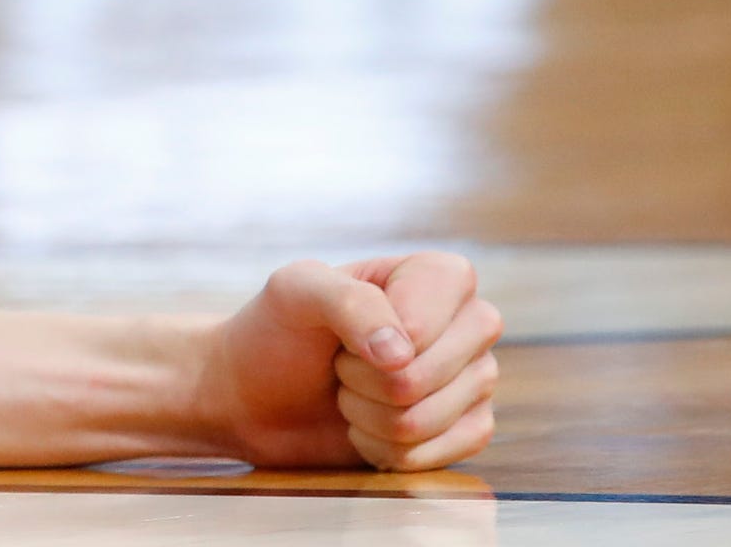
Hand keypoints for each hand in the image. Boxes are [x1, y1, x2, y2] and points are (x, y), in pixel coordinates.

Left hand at [196, 254, 502, 472]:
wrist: (257, 398)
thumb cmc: (276, 332)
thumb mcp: (295, 292)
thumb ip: (348, 302)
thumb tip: (403, 356)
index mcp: (437, 276)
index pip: (437, 306)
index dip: (387, 329)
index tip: (344, 333)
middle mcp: (468, 324)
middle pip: (435, 371)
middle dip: (367, 380)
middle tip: (340, 365)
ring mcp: (474, 379)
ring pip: (430, 418)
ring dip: (369, 417)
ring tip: (348, 394)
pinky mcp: (467, 430)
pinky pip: (441, 455)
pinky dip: (386, 451)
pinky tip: (366, 429)